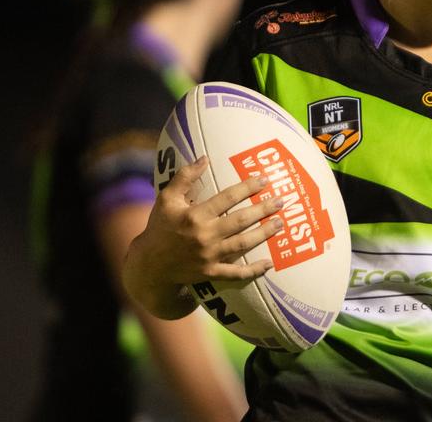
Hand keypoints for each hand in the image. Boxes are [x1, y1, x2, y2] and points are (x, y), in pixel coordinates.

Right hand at [123, 156, 283, 317]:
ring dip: (263, 234)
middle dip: (262, 210)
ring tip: (280, 224)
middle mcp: (204, 236)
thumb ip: (185, 177)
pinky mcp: (211, 273)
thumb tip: (204, 158)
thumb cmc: (160, 227)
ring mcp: (209, 257)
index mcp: (194, 215)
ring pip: (243, 244)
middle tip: (281, 201)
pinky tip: (269, 264)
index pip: (226, 198)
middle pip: (240, 221)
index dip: (246, 188)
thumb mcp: (166, 198)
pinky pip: (236, 273)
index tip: (264, 180)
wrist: (150, 264)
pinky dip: (253, 270)